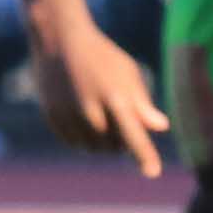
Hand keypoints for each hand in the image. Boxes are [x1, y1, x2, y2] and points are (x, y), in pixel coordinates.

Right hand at [22, 17, 165, 164]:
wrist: (58, 40)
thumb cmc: (102, 58)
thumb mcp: (128, 73)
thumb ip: (143, 103)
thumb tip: (161, 127)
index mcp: (115, 97)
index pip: (133, 134)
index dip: (144, 155)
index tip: (153, 173)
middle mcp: (90, 108)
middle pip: (114, 146)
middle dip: (123, 143)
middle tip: (122, 123)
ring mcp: (67, 113)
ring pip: (93, 148)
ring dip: (103, 144)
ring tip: (105, 121)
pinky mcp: (51, 115)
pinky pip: (73, 143)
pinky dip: (83, 140)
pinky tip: (86, 122)